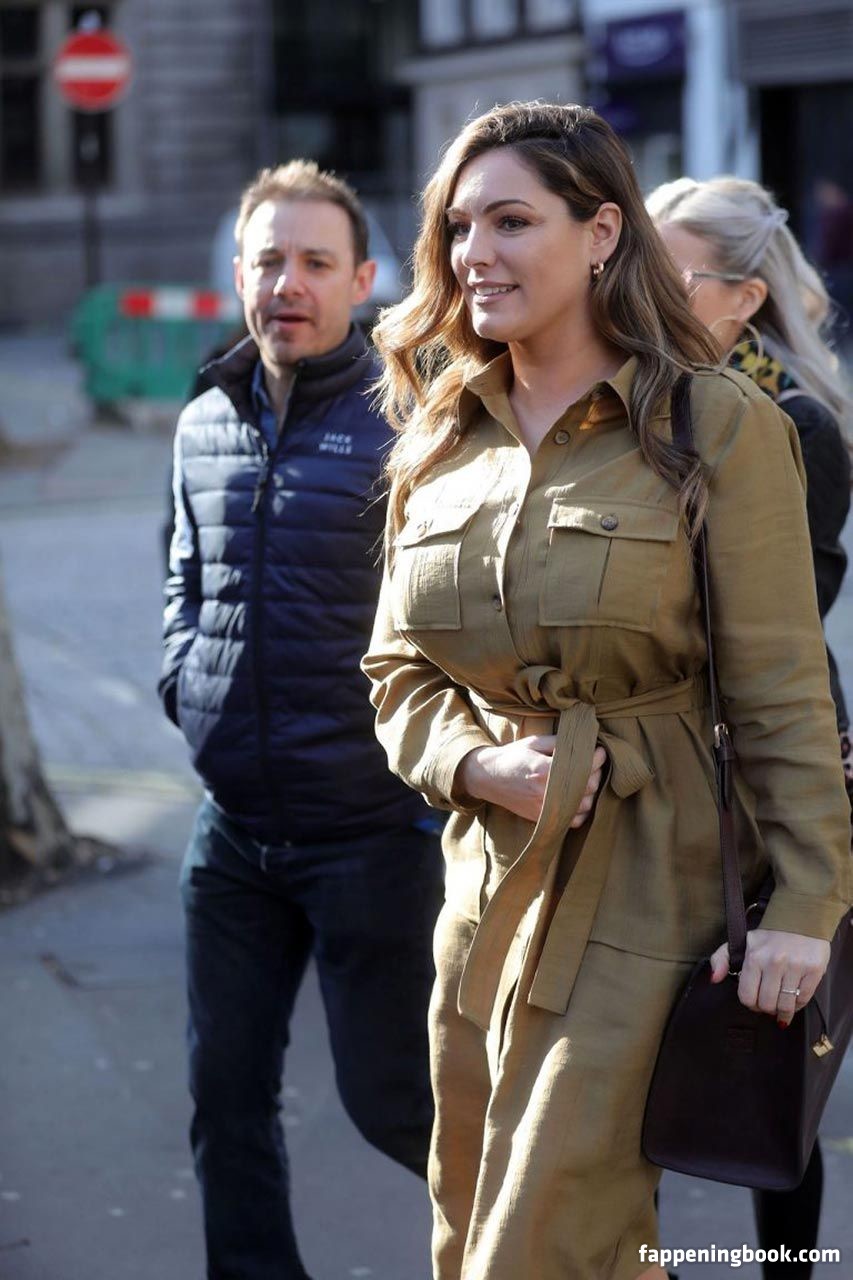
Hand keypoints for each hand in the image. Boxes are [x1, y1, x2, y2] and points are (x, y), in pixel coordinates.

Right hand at [457, 738, 606, 825]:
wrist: (489, 778)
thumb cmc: (512, 757)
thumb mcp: (534, 743)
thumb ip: (560, 743)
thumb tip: (586, 742)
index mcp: (545, 770)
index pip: (584, 767)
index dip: (597, 758)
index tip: (600, 750)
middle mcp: (548, 793)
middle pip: (589, 787)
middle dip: (596, 772)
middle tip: (595, 763)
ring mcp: (546, 809)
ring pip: (585, 805)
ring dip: (591, 792)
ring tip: (588, 779)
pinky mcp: (544, 819)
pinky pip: (573, 821)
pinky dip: (582, 811)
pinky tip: (580, 798)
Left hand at [709, 929, 829, 1025]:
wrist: (801, 917)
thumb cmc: (769, 935)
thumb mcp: (742, 942)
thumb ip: (721, 958)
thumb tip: (713, 979)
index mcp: (754, 957)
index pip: (747, 996)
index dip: (750, 1003)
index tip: (755, 1001)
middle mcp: (774, 962)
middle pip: (767, 1004)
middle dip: (766, 1008)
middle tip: (768, 1003)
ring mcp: (795, 967)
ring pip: (785, 1005)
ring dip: (782, 1011)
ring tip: (781, 1005)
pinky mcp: (814, 970)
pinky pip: (804, 999)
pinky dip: (797, 1005)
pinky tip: (794, 999)